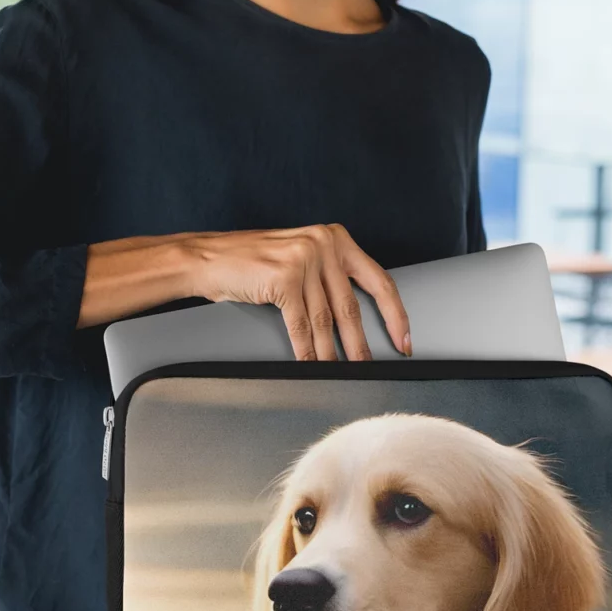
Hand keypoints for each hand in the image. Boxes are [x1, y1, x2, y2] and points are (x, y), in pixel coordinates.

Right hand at [184, 222, 411, 360]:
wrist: (208, 258)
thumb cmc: (252, 262)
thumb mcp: (301, 257)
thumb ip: (328, 277)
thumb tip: (354, 320)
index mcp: (335, 238)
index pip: (378, 280)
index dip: (394, 314)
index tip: (403, 339)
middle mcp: (324, 244)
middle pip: (351, 306)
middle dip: (361, 344)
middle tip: (370, 367)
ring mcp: (304, 259)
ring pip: (325, 320)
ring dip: (332, 353)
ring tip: (339, 372)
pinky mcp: (284, 278)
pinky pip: (300, 325)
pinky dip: (305, 350)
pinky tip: (310, 364)